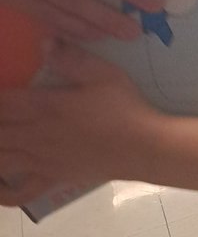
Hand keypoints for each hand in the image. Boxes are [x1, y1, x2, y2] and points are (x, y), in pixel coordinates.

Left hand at [0, 43, 162, 203]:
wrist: (144, 147)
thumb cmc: (124, 108)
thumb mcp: (103, 74)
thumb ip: (71, 58)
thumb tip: (45, 43)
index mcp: (43, 106)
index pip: (0, 101)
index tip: (0, 90)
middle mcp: (34, 134)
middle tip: (5, 115)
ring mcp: (40, 161)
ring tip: (4, 140)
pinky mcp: (53, 179)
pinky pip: (20, 193)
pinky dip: (4, 193)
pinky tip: (1, 185)